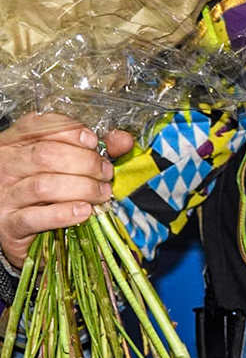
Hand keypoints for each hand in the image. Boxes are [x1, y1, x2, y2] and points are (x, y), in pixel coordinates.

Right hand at [0, 115, 134, 269]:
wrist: (24, 231)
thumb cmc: (47, 193)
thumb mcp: (67, 164)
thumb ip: (94, 150)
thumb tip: (122, 140)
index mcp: (15, 144)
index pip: (38, 126)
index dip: (70, 131)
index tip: (93, 142)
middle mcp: (4, 166)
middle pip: (46, 155)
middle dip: (86, 162)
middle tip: (106, 174)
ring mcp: (3, 195)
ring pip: (44, 186)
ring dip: (82, 188)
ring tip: (102, 193)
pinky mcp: (8, 225)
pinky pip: (35, 218)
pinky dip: (64, 214)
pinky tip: (84, 211)